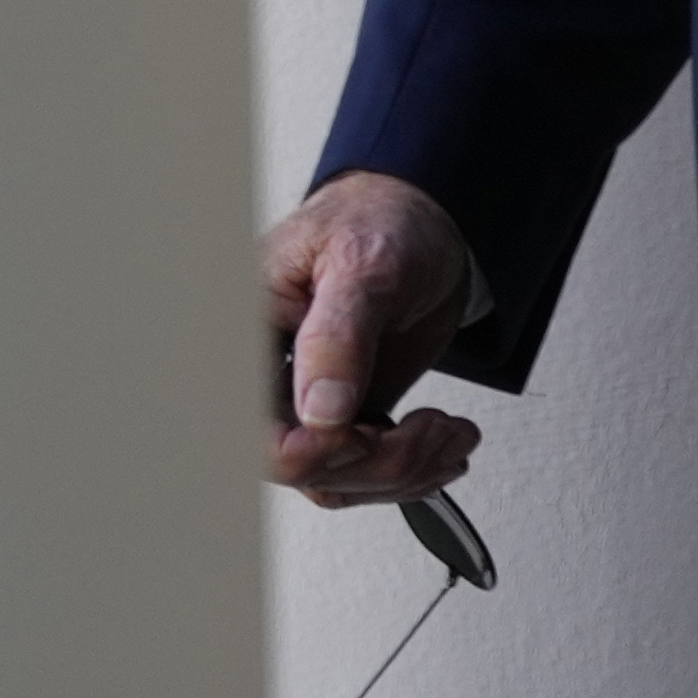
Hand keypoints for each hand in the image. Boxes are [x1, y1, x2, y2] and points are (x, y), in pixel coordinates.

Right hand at [260, 171, 485, 508]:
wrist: (424, 223)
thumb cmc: (382, 220)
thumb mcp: (365, 263)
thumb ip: (339, 335)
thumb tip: (321, 412)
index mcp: (248, 331)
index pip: (249, 425)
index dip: (307, 450)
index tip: (366, 435)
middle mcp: (268, 373)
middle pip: (296, 465)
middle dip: (374, 462)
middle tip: (430, 429)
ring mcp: (306, 399)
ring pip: (335, 478)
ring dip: (402, 471)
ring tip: (449, 433)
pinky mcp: (341, 415)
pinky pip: (362, 470)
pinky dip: (409, 469)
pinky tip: (442, 444)